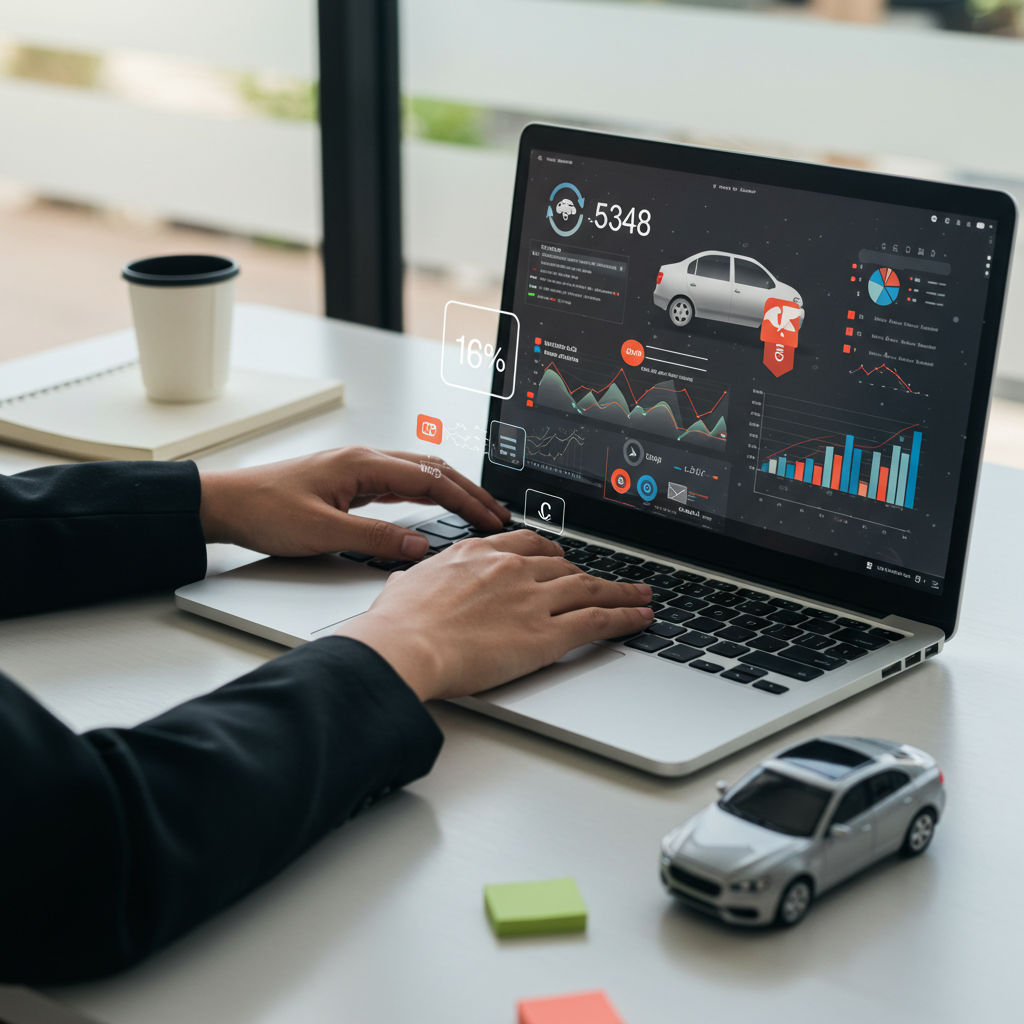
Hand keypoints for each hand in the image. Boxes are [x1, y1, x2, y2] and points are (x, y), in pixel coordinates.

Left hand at [199, 446, 508, 558]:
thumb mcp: (323, 532)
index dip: (466, 500)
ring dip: (450, 489)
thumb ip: (374, 539)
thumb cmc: (264, 510)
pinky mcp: (348, 480)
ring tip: (475, 510)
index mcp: (363, 464)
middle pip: (432, 469)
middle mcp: (364, 459)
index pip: (431, 479)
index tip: (491, 519)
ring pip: (418, 472)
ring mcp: (357, 467)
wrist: (225, 503)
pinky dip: (426, 492)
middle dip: (469, 491)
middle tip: (497, 514)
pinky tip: (433, 504)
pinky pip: (399, 481)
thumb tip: (420, 546)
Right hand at [335, 530, 653, 700]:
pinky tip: (640, 617)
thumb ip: (418, 581)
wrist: (405, 647)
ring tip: (641, 595)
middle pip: (563, 565)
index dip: (550, 553)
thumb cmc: (398, 624)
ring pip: (590, 588)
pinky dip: (625, 616)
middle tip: (605, 580)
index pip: (526, 544)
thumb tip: (408, 584)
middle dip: (587, 573)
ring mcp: (533, 598)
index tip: (561, 558)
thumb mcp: (405, 585)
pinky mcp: (547, 633)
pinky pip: (598, 619)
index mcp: (478, 554)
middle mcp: (511, 568)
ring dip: (620, 591)